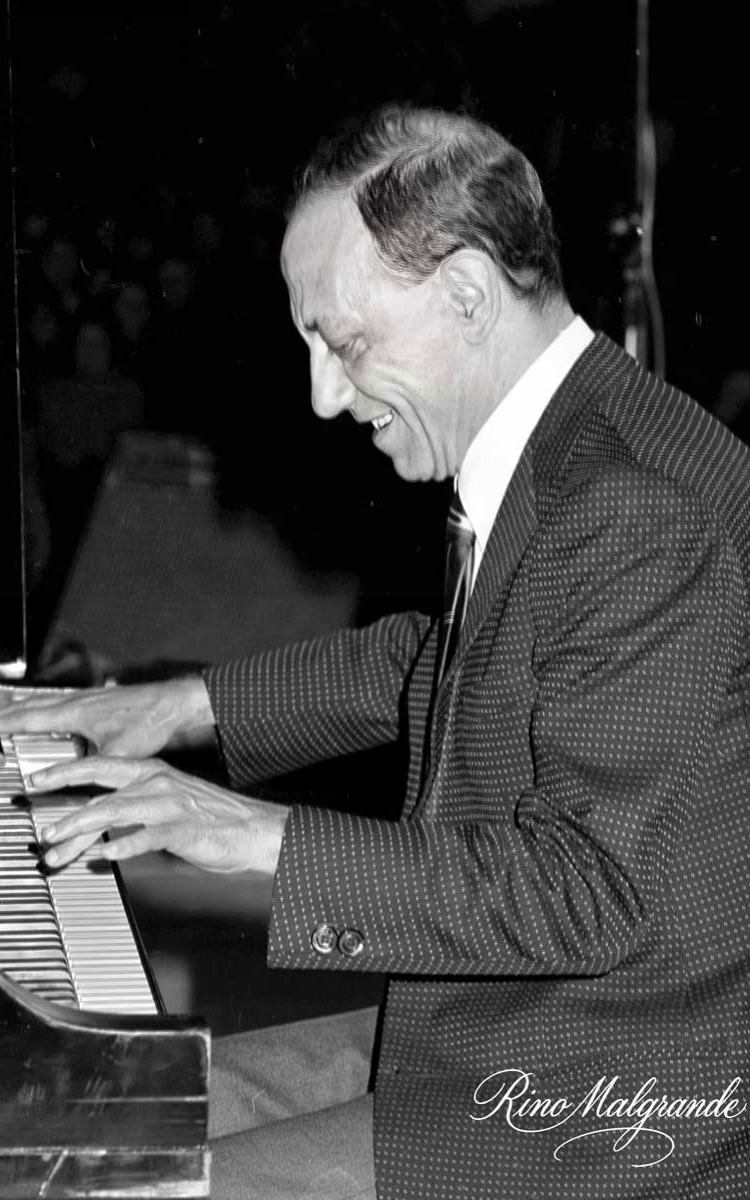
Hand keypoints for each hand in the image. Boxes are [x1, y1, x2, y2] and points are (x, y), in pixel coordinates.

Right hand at [0, 676, 214, 757]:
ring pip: (48, 701)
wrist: (173, 703)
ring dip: (27, 707)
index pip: (30, 717)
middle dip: (10, 713)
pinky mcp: (100, 700)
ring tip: (12, 713)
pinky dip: (48, 707)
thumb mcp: (119, 753)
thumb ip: (93, 769)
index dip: (7, 724)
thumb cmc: (150, 721)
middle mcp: (78, 702)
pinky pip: (63, 702)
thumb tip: (76, 784)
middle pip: (34, 706)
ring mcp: (89, 698)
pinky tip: (54, 713)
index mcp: (75, 713)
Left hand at [31, 755, 288, 876]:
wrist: (256, 828)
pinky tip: (107, 856)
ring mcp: (171, 805)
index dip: (64, 773)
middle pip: (102, 795)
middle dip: (66, 814)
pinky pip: (149, 837)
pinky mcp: (184, 829)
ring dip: (84, 832)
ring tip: (60, 849)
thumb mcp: (168, 804)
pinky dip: (126, 846)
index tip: (35, 783)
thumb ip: (133, 809)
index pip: (99, 767)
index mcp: (152, 772)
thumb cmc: (212, 819)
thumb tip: (97, 824)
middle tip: (42, 832)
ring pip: (117, 814)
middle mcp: (158, 783)